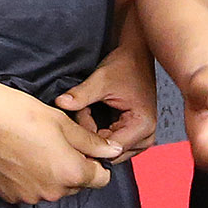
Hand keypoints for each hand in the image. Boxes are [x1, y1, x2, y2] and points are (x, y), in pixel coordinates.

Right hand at [0, 84, 118, 205]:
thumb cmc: (23, 115)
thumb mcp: (65, 123)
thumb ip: (92, 143)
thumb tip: (114, 151)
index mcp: (71, 173)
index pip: (101, 179)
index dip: (95, 162)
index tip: (83, 149)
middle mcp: (53, 192)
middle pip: (75, 185)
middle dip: (72, 168)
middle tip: (56, 143)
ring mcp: (29, 196)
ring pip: (52, 189)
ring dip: (50, 175)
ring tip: (34, 149)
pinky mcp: (9, 196)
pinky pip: (29, 190)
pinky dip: (28, 179)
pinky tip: (19, 158)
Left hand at [58, 41, 157, 163]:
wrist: (136, 56)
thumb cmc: (125, 66)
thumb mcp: (100, 80)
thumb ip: (81, 95)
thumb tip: (61, 103)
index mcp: (142, 126)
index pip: (108, 148)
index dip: (88, 135)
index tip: (81, 113)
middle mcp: (146, 137)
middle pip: (108, 151)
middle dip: (91, 134)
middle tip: (84, 109)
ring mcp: (142, 138)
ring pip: (107, 148)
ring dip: (94, 132)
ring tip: (89, 109)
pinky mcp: (135, 135)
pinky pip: (110, 142)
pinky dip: (98, 130)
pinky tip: (94, 114)